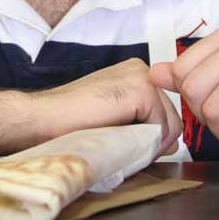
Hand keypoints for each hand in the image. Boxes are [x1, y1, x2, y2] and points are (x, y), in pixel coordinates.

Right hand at [34, 58, 182, 155]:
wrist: (45, 118)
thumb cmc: (71, 123)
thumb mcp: (116, 122)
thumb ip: (145, 127)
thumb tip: (174, 143)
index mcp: (134, 75)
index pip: (164, 111)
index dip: (153, 137)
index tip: (130, 145)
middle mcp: (141, 70)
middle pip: (171, 117)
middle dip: (155, 141)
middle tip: (127, 150)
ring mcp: (142, 77)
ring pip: (170, 124)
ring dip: (151, 144)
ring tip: (122, 146)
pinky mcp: (141, 90)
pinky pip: (162, 127)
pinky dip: (148, 142)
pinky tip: (122, 140)